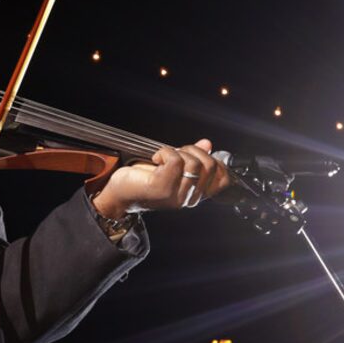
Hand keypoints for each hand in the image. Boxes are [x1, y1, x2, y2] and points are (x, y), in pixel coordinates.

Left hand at [90, 139, 230, 218]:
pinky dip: (166, 152)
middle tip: (176, 153)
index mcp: (195, 194)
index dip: (216, 161)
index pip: (223, 179)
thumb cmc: (144, 179)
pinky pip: (176, 160)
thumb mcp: (173, 166)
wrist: (119, 193)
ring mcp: (177, 195)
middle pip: (210, 166)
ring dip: (179, 152)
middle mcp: (189, 198)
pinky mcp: (163, 188)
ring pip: (195, 163)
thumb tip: (207, 143)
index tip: (197, 154)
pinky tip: (156, 159)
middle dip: (194, 151)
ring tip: (164, 158)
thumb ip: (192, 157)